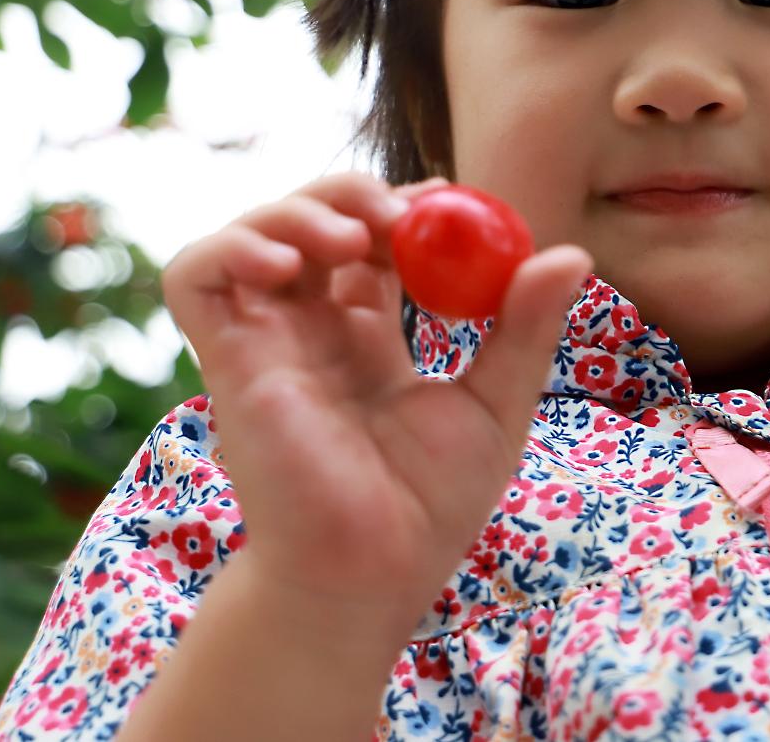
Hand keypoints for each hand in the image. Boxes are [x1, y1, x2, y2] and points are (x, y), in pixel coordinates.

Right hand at [159, 172, 592, 631]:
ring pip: (254, 232)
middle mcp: (311, 331)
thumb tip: (573, 253)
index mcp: (367, 338)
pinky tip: (289, 261)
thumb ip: (525, 327)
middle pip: (314, 222)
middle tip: (402, 215)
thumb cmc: (427, 505)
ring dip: (298, 210)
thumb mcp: (497, 402)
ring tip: (353, 238)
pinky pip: (196, 278)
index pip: (373, 243)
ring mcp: (266, 342)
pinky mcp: (227, 360)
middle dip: (352, 195)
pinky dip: (230, 246)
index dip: (403, 209)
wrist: (371, 575)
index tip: (446, 201)